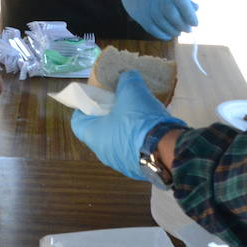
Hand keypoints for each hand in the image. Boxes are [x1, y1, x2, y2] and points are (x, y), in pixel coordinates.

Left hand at [71, 70, 185, 179]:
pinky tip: (151, 130)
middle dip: (109, 116)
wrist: (168, 151)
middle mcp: (103, 153)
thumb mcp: (132, 91)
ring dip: (125, 129)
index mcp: (93, 135)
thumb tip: (126, 76)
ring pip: (117, 142)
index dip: (85, 107)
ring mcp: (120, 163)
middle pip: (99, 130)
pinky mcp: (137, 170)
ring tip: (139, 116)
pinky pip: (133, 151)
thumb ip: (126, 80)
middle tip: (121, 103)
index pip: (78, 121)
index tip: (97, 98)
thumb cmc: (140, 120)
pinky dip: (138, 141)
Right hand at [114, 0, 197, 39]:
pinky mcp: (138, 12)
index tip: (195, 23)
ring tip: (178, 32)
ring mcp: (145, 2)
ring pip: (161, 22)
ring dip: (172, 30)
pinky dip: (161, 34)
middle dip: (182, 25)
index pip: (181, 0)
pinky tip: (168, 35)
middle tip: (188, 30)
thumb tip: (196, 10)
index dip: (189, 14)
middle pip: (171, 13)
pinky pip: (151, 27)